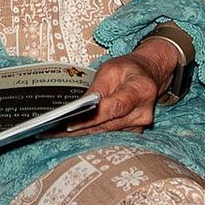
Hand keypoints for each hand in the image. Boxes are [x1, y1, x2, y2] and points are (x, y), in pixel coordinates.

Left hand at [67, 37, 181, 135]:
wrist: (148, 75)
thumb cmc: (128, 69)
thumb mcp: (110, 69)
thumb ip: (97, 88)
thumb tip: (81, 107)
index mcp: (141, 90)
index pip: (114, 108)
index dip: (92, 118)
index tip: (70, 124)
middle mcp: (143, 112)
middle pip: (108, 125)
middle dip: (82, 129)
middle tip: (55, 133)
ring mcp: (140, 124)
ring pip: (107, 132)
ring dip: (84, 133)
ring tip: (59, 134)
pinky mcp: (133, 132)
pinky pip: (110, 134)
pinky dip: (93, 132)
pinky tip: (76, 133)